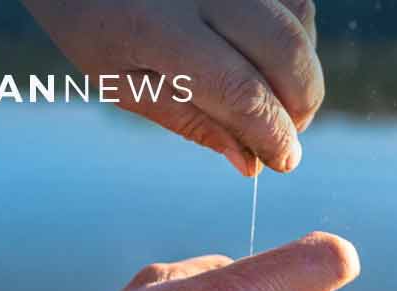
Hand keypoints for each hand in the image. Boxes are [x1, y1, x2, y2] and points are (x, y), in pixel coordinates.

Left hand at [23, 0, 322, 175]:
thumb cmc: (93, 22)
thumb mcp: (123, 82)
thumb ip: (189, 120)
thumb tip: (251, 163)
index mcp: (154, 26)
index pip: (239, 89)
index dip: (272, 133)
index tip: (284, 162)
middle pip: (285, 51)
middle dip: (301, 104)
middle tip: (287, 132)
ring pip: (300, 20)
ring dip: (303, 69)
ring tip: (275, 95)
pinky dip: (297, 33)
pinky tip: (269, 55)